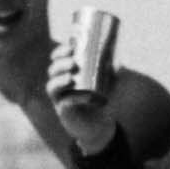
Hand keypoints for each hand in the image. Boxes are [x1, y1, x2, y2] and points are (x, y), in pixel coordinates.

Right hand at [46, 7, 122, 143]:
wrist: (97, 124)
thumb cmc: (98, 98)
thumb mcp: (106, 82)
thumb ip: (110, 71)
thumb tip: (117, 62)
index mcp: (66, 72)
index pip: (58, 57)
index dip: (61, 50)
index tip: (71, 45)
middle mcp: (59, 84)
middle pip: (53, 70)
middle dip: (60, 63)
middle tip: (73, 62)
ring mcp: (59, 98)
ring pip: (52, 86)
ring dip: (59, 80)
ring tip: (70, 77)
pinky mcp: (63, 112)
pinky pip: (63, 104)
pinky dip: (71, 99)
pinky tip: (79, 96)